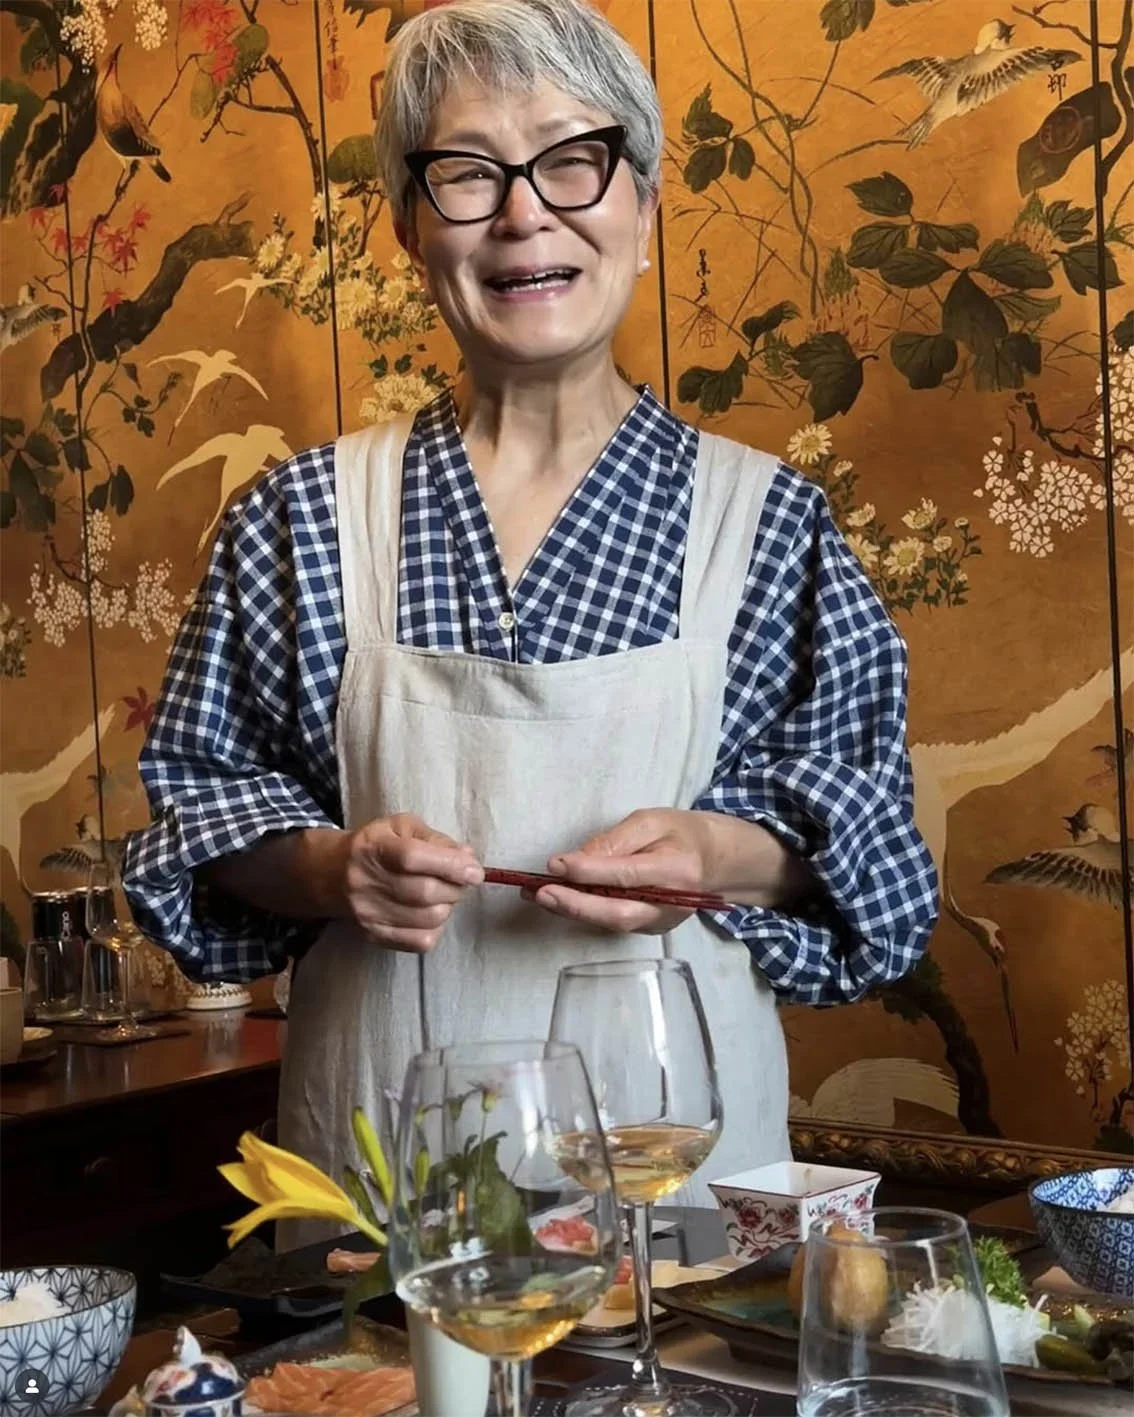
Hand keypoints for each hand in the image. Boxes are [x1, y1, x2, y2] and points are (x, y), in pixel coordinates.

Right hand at [344, 813, 482, 952]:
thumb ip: (436, 839)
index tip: (475, 872)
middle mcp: (367, 881)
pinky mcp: (374, 935)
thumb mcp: (401, 827)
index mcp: (375, 847)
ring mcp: (368, 913)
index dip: (450, 865)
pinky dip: (435, 928)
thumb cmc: (375, 846)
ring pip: (428, 919)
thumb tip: (468, 858)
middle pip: (425, 892)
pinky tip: (429, 913)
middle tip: (459, 881)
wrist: (332, 874)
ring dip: (447, 907)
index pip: (414, 857)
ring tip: (443, 895)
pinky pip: (420, 942)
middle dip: (455, 887)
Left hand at [528, 808, 711, 935]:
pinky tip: (559, 900)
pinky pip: (613, 923)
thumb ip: (615, 840)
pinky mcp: (650, 929)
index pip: (626, 876)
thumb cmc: (680, 834)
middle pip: (618, 913)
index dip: (588, 872)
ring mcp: (661, 922)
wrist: (712, 860)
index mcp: (677, 870)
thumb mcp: (650, 821)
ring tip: (539, 895)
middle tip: (541, 893)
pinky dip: (584, 912)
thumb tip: (578, 860)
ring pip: (611, 923)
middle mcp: (671, 904)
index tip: (555, 864)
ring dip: (572, 910)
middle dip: (575, 905)